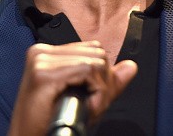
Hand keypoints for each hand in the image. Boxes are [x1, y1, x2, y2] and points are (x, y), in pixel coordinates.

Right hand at [7, 41, 137, 135]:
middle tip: (91, 104)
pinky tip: (86, 107)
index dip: (101, 74)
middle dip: (102, 81)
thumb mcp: (85, 98)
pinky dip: (96, 92)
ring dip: (100, 90)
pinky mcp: (43, 74)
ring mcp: (41, 60)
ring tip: (87, 107)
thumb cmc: (51, 123)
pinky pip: (88, 70)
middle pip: (96, 52)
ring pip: (95, 61)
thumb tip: (131, 66)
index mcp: (48, 53)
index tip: (93, 96)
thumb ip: (107, 81)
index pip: (92, 48)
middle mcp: (42, 51)